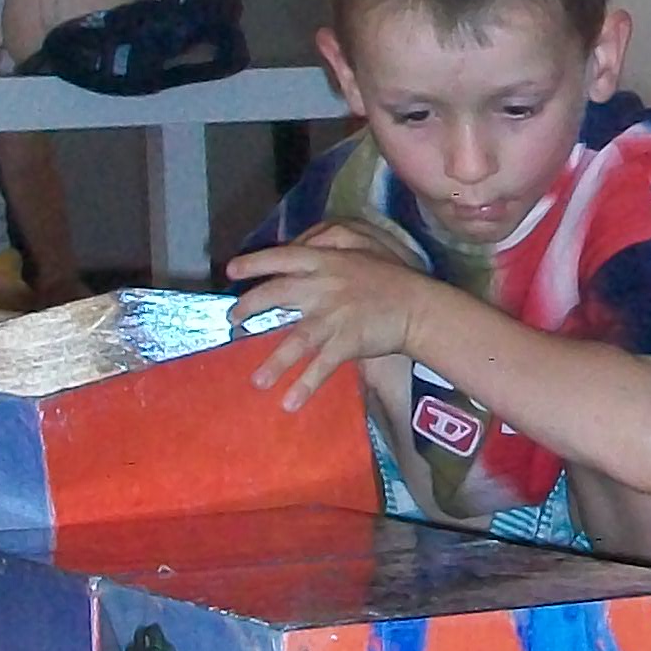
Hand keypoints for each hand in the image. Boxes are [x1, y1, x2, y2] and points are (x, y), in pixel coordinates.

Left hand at [227, 221, 428, 408]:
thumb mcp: (359, 252)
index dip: (254, 263)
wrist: (419, 306)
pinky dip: (305, 386)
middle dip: (249, 308)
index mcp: (325, 261)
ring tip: (257, 382)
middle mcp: (323, 286)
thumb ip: (330, 249)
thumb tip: (303, 246)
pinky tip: (290, 403)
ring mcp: (334, 315)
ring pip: (295, 340)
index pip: (281, 257)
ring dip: (274, 363)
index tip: (231, 270)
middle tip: (234, 321)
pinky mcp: (347, 341)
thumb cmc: (391, 278)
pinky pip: (321, 366)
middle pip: (275, 294)